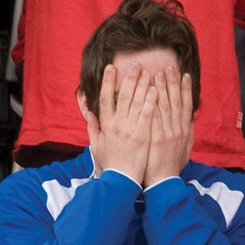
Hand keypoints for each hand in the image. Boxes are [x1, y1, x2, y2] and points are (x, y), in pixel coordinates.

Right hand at [79, 62, 155, 184]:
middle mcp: (117, 124)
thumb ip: (92, 126)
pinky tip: (156, 90)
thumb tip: (87, 110)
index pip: (106, 98)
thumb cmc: (110, 163)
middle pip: (123, 96)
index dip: (108, 82)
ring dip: (143, 85)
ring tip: (149, 71)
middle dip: (129, 78)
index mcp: (106, 124)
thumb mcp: (96, 144)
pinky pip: (148, 115)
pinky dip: (151, 101)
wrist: (121, 180)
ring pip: (137, 102)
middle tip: (136, 63)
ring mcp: (130, 129)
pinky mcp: (142, 135)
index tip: (111, 67)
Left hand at [144, 65, 193, 186]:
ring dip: (161, 88)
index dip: (186, 89)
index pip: (186, 105)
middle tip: (168, 66)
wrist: (163, 182)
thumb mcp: (185, 149)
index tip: (184, 74)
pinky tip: (149, 91)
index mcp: (184, 130)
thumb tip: (191, 118)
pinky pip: (153, 116)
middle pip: (175, 101)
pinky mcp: (155, 137)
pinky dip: (152, 102)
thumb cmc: (172, 166)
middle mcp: (177, 129)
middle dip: (172, 82)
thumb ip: (188, 132)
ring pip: (164, 105)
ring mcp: (166, 132)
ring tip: (157, 72)